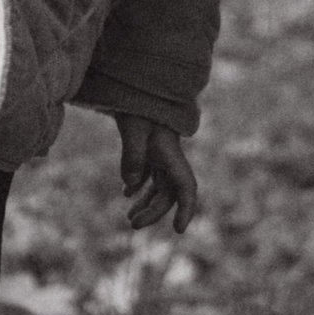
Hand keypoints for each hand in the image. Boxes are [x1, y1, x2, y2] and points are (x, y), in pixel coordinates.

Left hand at [114, 114, 198, 232]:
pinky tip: (127, 194)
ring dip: (148, 203)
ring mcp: (161, 154)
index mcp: (171, 154)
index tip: (178, 230)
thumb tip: (132, 186)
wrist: (138, 84)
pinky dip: (140, 187)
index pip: (186, 187)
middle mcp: (170, 157)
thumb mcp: (134, 128)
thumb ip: (133, 157)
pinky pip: (149, 175)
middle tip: (133, 224)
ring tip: (131, 219)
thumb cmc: (138, 105)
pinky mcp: (149, 149)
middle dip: (155, 212)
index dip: (186, 209)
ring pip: (160, 186)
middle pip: (169, 192)